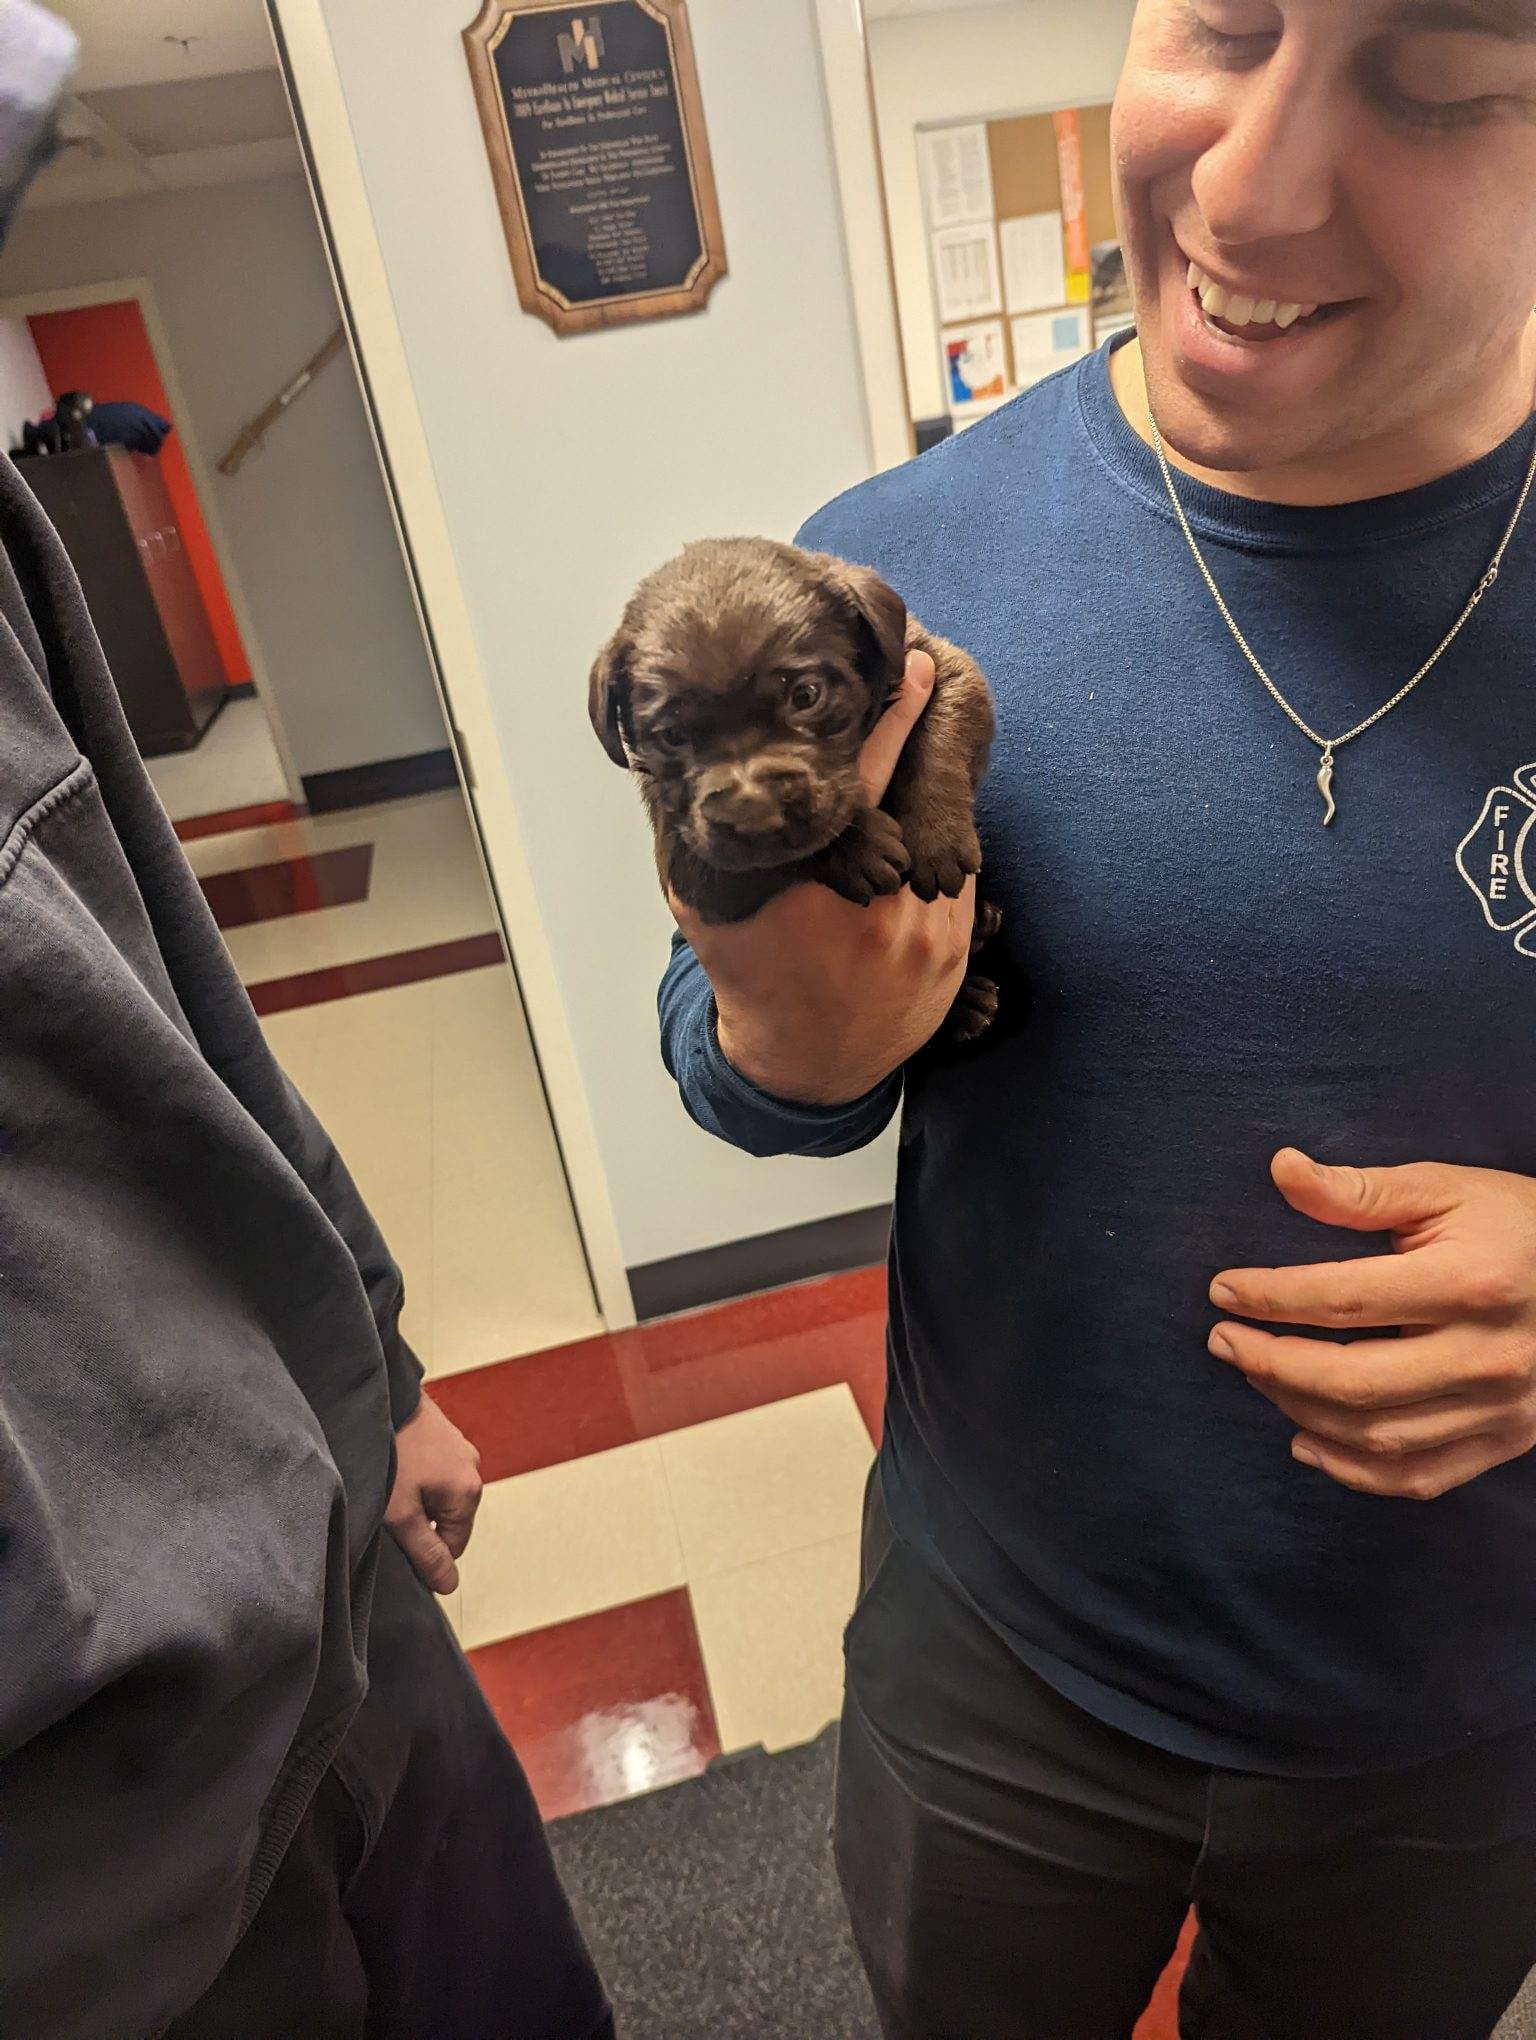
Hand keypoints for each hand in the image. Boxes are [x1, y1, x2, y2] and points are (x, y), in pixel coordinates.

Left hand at [385, 1394, 483, 1591]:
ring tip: (390, 1484)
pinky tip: (394, 1466)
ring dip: (415, 1497)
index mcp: (470, 1492)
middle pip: (447, 1520)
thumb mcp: (402, 1516)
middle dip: (419, 1521)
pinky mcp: (444, 1435)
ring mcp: (460, 1448)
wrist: (380, 1398)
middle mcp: (473, 1469)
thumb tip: (450, 1587)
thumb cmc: (390, 1456)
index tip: (396, 1535)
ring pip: (438, 1495)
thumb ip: (427, 1554)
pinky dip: (415, 1476)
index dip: (422, 1550)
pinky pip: (434, 1471)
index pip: (452, 1547)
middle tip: (390, 1508)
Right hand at [671, 651, 975, 1105]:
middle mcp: (865, 904)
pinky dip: (938, 843)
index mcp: (800, 882)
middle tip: (922, 673)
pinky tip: (927, 819)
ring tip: (927, 737)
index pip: (853, 779)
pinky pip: (952, 876)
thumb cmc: (748, 967)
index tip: (907, 664)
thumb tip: (660, 755)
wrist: (805, 1061)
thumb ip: (686, 827)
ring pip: (933, 834)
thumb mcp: (703, 898)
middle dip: (914, 732)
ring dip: (929, 788)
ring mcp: (917, 930)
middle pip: (908, 796)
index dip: (884, 718)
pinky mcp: (952, 950)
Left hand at [1209, 1149, 1535, 1499]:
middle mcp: (1488, 1356)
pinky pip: (1417, 1477)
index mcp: (1470, 1283)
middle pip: (1353, 1381)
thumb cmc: (1516, 1225)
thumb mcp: (1446, 1189)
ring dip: (1299, 1410)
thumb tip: (1281, 1169)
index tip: (1223, 1291)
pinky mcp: (1506, 1440)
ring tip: (1258, 1374)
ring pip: (1377, 1435)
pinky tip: (1305, 1439)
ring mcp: (1502, 1409)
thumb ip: (1359, 1190)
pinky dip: (1352, 1470)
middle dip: (1270, 1363)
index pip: (1344, 1300)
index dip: (1270, 1297)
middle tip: (1223, 1340)